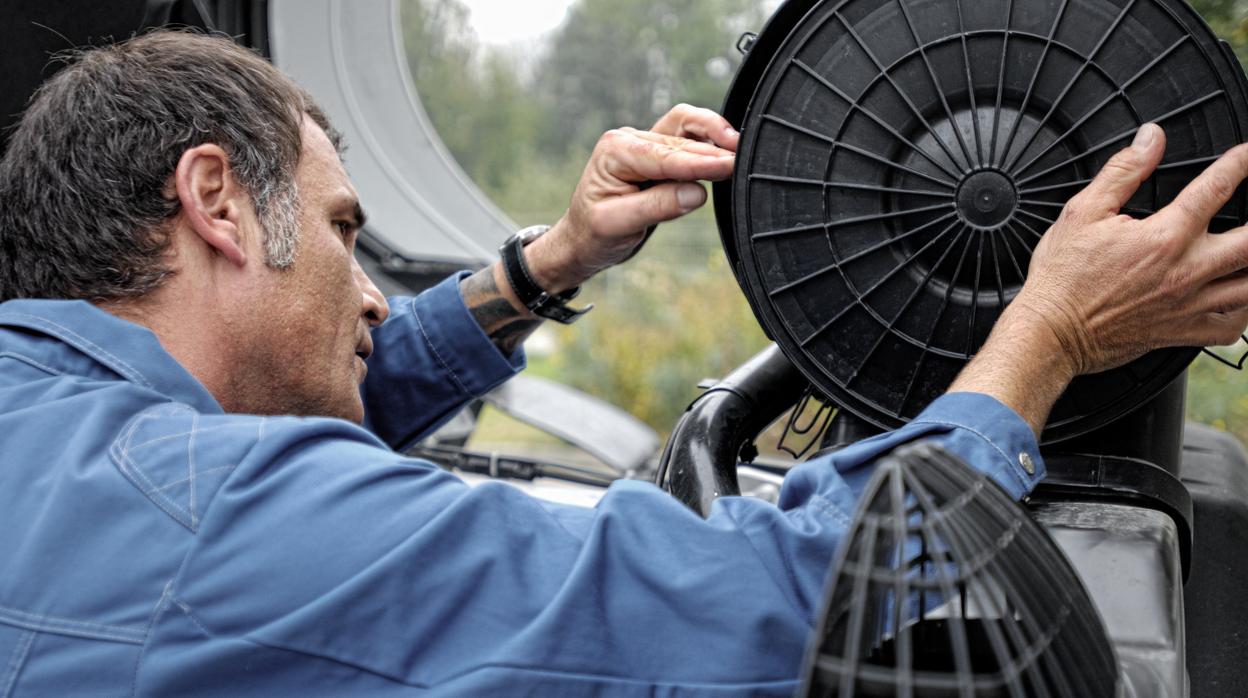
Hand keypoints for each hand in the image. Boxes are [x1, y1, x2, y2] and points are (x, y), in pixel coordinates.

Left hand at [523, 104, 738, 293]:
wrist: (583, 239)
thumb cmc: (594, 234)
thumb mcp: (618, 224)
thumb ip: (657, 206)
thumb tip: (696, 193)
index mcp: (615, 152)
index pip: (665, 156)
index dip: (700, 162)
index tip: (729, 166)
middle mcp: (630, 140)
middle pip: (680, 140)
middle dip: (713, 149)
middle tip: (744, 162)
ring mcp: (645, 143)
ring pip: (687, 130)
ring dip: (714, 136)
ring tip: (741, 148)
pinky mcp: (658, 154)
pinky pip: (688, 139)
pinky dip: (709, 142)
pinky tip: (727, 150)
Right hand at [1010, 123, 1247, 375]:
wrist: (1051, 332)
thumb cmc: (1062, 279)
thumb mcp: (1082, 212)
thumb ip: (1123, 171)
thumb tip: (1150, 139)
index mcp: (1163, 237)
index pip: (1216, 188)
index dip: (1239, 163)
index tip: (1245, 155)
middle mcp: (1185, 271)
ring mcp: (1188, 306)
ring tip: (1247, 251)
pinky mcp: (1182, 333)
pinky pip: (1232, 327)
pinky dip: (1244, 311)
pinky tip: (1237, 295)